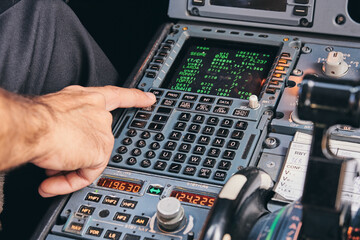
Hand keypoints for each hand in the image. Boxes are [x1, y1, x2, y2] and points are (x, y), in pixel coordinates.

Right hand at [30, 85, 155, 196]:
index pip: (116, 96)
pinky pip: (88, 174)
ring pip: (90, 159)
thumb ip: (67, 126)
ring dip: (66, 169)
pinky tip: (51, 182)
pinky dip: (69, 182)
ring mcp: (101, 132)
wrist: (32, 126)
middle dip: (74, 154)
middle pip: (97, 139)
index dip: (134, 98)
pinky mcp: (101, 150)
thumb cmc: (35, 118)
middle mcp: (97, 113)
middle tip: (53, 161)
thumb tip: (63, 146)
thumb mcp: (54, 113)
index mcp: (86, 99)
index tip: (149, 99)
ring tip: (47, 169)